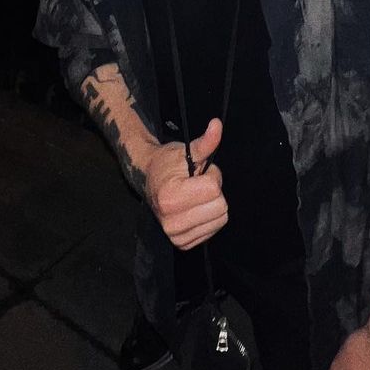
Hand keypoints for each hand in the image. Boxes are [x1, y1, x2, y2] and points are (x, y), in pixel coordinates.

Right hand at [144, 117, 227, 249]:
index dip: (212, 175)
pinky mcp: (182, 244)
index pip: (214, 189)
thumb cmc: (168, 164)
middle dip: (214, 191)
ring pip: (221, 219)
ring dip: (212, 204)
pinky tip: (195, 209)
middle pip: (221, 206)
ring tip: (196, 195)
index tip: (198, 172)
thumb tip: (217, 125)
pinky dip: (209, 218)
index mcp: (170, 197)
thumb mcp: (187, 151)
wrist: (149, 181)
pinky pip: (214, 230)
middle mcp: (172, 222)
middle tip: (198, 184)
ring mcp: (176, 236)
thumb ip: (205, 142)